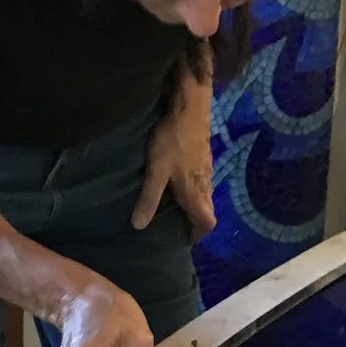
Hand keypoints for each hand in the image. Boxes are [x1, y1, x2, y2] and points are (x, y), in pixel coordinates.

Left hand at [135, 79, 216, 238]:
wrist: (190, 108)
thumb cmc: (173, 141)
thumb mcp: (156, 171)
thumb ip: (149, 199)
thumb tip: (138, 226)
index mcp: (195, 192)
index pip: (207, 222)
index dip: (197, 234)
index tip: (182, 238)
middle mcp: (205, 184)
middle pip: (206, 210)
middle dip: (193, 220)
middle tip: (173, 223)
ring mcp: (207, 169)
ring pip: (204, 195)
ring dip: (192, 204)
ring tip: (172, 204)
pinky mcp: (203, 156)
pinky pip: (201, 180)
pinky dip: (191, 188)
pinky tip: (175, 180)